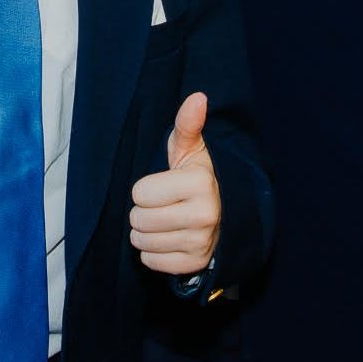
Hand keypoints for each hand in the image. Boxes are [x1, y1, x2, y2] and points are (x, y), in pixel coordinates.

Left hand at [131, 92, 221, 276]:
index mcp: (200, 183)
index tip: (164, 186)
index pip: (139, 192)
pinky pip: (151, 262)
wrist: (224, 216)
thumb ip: (188, 124)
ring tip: (165, 222)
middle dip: (144, 211)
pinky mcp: (195, 264)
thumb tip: (197, 97)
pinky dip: (154, 253)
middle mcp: (205, 215)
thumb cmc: (197, 178)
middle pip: (138, 219)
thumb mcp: (190, 150)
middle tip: (163, 205)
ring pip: (142, 242)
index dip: (146, 189)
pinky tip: (170, 239)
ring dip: (146, 233)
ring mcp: (201, 243)